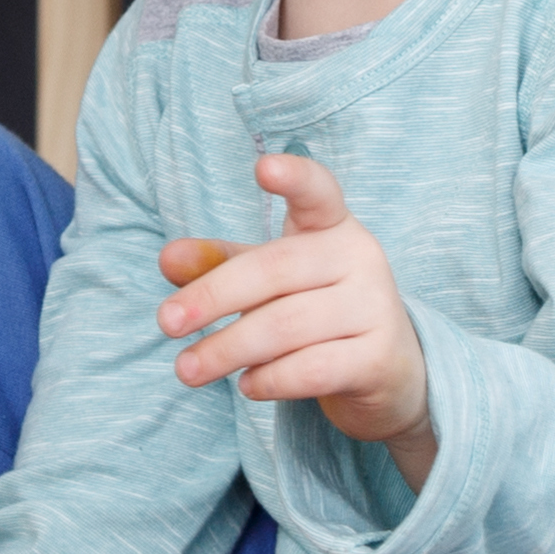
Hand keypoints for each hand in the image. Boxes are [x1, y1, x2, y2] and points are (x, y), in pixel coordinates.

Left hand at [158, 152, 433, 479]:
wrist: (389, 372)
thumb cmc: (316, 310)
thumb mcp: (269, 281)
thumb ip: (220, 265)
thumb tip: (168, 259)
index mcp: (332, 226)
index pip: (318, 192)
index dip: (294, 177)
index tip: (264, 168)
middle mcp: (360, 257)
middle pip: (275, 269)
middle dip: (213, 296)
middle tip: (165, 323)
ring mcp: (376, 308)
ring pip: (287, 326)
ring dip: (227, 349)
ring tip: (188, 369)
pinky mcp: (378, 359)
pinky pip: (312, 369)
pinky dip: (269, 379)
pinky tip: (246, 385)